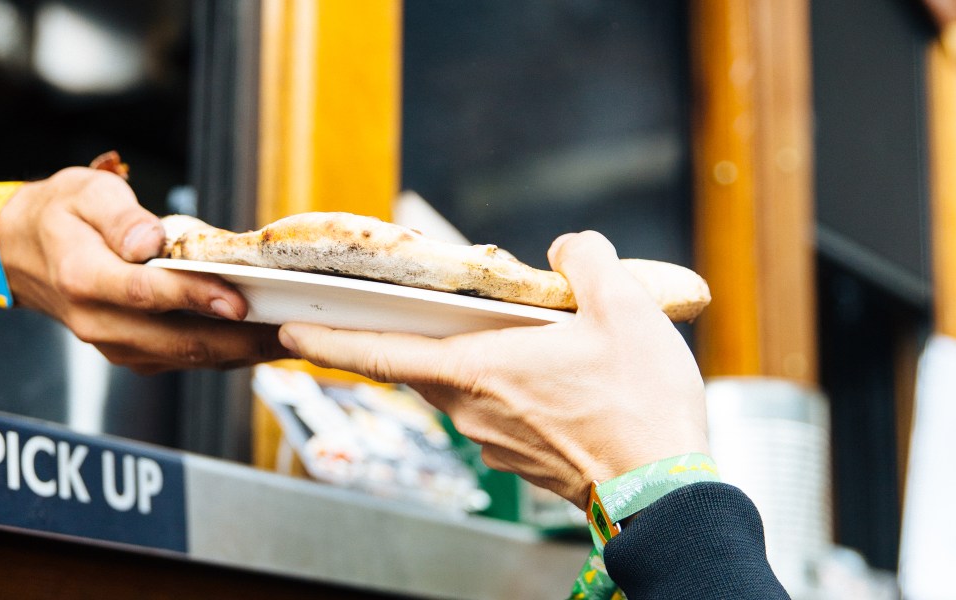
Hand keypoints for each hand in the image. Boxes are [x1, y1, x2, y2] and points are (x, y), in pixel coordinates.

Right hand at [0, 167, 289, 372]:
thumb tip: (151, 241)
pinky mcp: (131, 353)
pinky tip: (260, 342)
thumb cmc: (58, 214)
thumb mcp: (86, 192)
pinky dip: (225, 354)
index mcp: (84, 277)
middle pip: (178, 340)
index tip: (240, 300)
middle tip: (292, 330)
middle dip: (241, 339)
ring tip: (291, 339)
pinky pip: (184, 359)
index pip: (147, 293)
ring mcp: (114, 344)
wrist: (17, 251)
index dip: (196, 298)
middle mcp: (98, 321)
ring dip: (242, 353)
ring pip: (187, 357)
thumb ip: (122, 216)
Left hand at [278, 232, 708, 505]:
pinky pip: (490, 411)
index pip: (382, 353)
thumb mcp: (624, 309)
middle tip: (399, 310)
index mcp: (478, 370)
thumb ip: (586, 262)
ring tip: (507, 334)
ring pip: (458, 388)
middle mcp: (472, 410)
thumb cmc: (641, 409)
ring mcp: (492, 440)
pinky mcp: (518, 458)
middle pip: (418, 366)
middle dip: (405, 337)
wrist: (665, 493)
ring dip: (466, 360)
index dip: (330, 341)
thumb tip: (569, 250)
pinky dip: (499, 386)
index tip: (290, 332)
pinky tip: (544, 374)